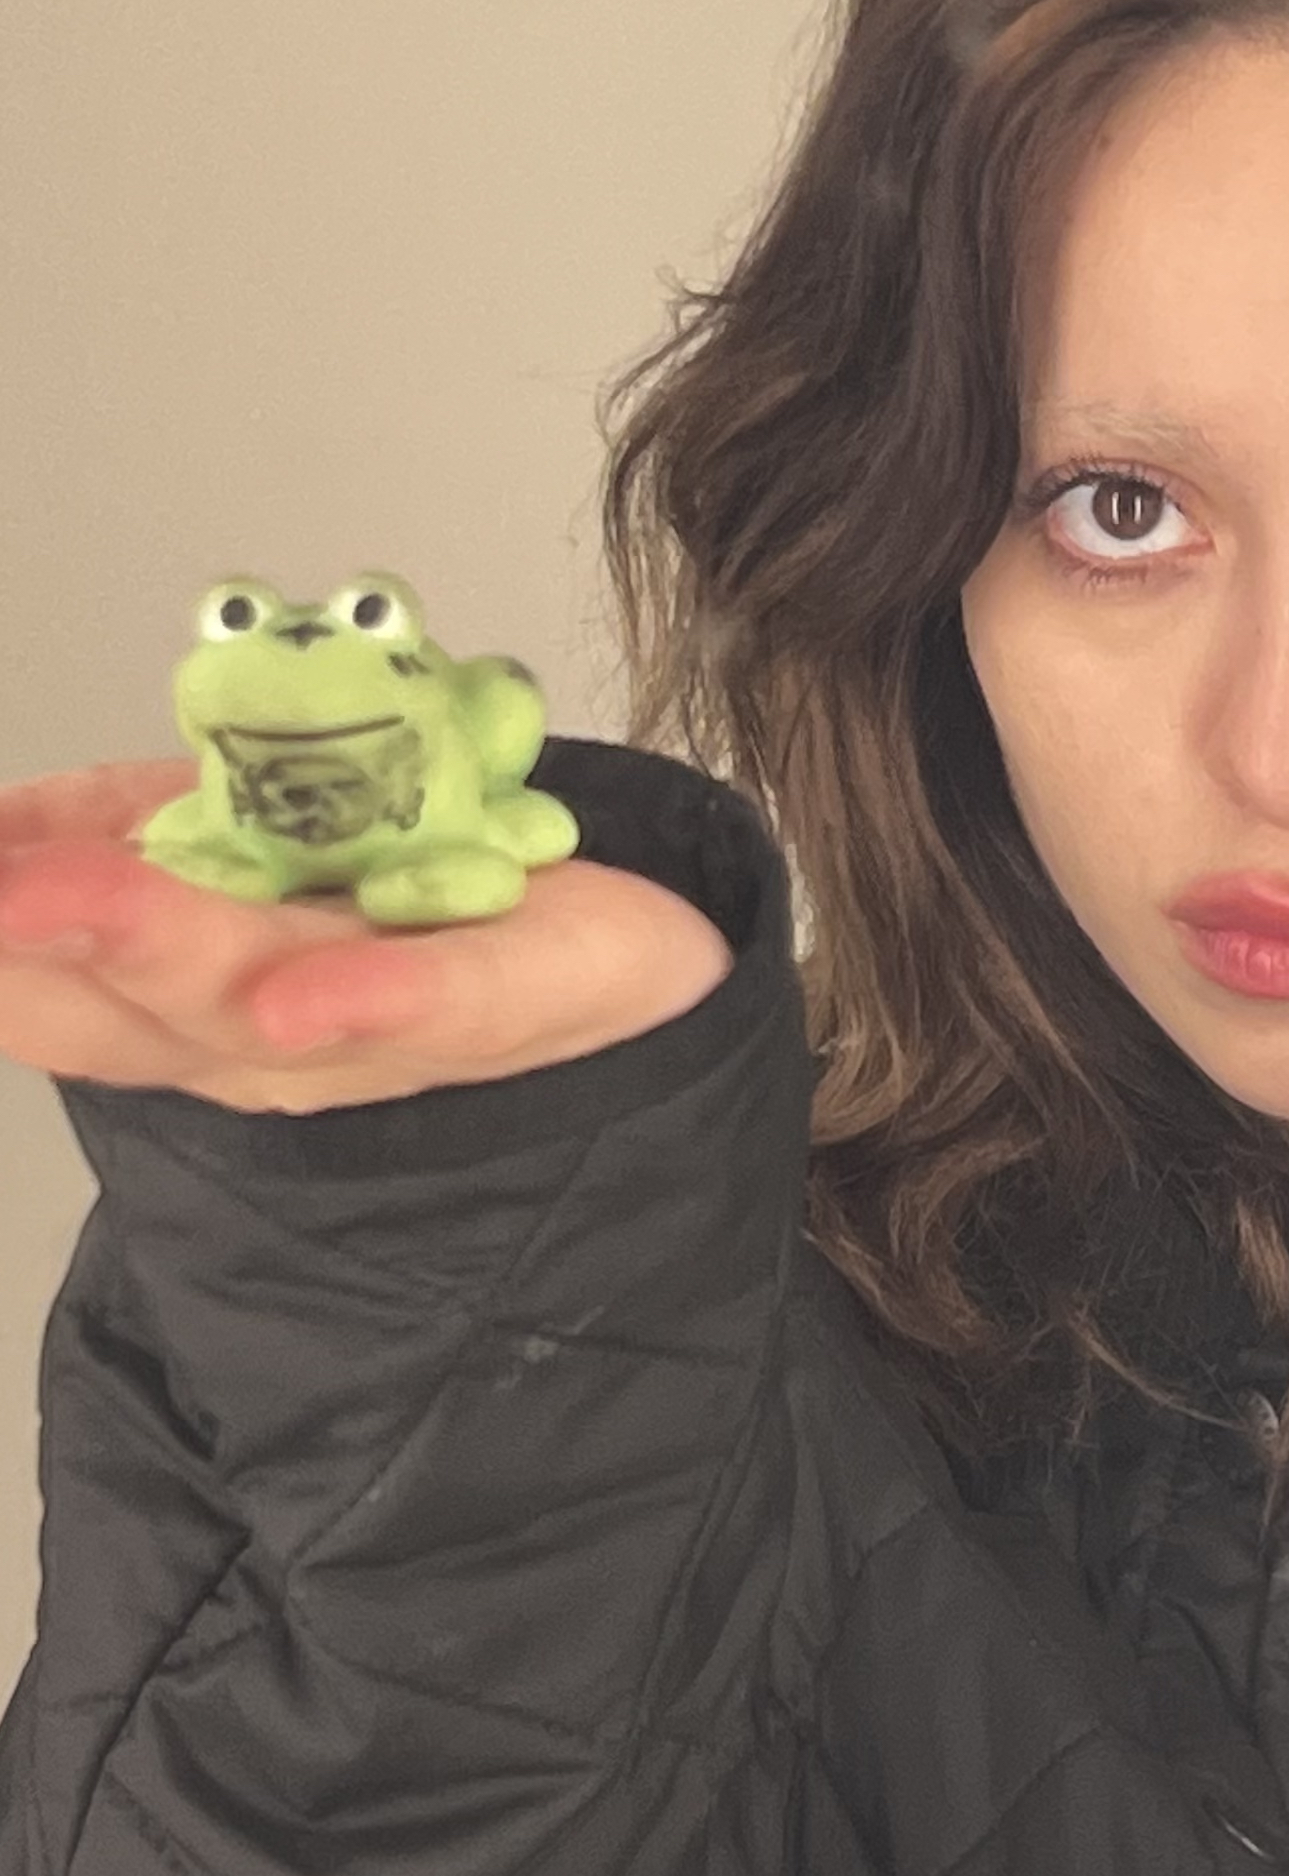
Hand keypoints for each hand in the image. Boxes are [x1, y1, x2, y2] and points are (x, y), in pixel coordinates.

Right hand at [0, 759, 736, 1113]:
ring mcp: (395, 1030)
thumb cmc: (429, 904)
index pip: (55, 981)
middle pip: (137, 996)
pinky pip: (442, 1003)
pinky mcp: (525, 998)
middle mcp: (276, 1036)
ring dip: (153, 954)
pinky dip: (367, 1003)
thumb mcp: (241, 851)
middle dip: (34, 940)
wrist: (641, 956)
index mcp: (199, 995)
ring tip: (60, 908)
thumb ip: (112, 839)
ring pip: (255, 1001)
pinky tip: (296, 1002)